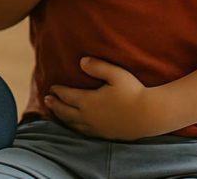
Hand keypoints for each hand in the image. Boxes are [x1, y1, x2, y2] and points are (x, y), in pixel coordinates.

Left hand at [46, 57, 166, 139]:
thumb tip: (81, 61)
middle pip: (65, 111)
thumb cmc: (134, 92)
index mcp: (88, 101)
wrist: (150, 115)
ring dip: (61, 117)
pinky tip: (74, 125)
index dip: (58, 91)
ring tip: (55, 112)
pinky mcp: (104, 135)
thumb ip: (98, 66)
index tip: (52, 87)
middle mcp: (88, 116)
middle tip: (47, 99)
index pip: (67, 96)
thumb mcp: (116, 74)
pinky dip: (73, 127)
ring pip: (72, 123)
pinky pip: (83, 132)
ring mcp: (96, 127)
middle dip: (55, 104)